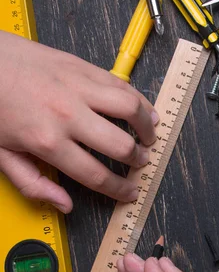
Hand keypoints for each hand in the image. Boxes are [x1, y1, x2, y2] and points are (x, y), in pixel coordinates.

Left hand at [0, 31, 158, 212]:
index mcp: (48, 142)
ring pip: (129, 108)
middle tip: (141, 162)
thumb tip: (63, 204)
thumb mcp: (1, 154)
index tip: (129, 192)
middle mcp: (67, 115)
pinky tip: (143, 107)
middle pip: (120, 145)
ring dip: (146, 125)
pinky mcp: (81, 67)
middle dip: (137, 159)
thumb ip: (33, 183)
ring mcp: (77, 88)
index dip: (119, 189)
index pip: (96, 175)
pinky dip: (138, 97)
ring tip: (150, 134)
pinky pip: (120, 83)